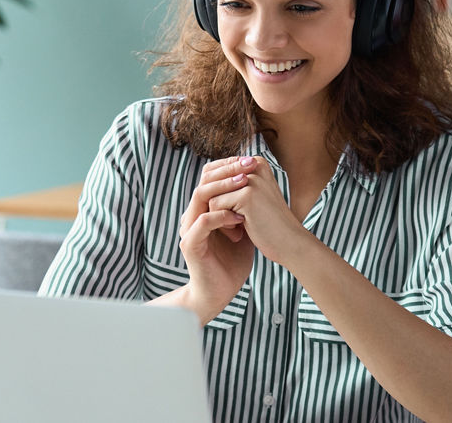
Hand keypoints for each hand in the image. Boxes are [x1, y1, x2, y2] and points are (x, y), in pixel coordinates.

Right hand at [177, 156, 257, 323]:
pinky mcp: (190, 244)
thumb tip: (263, 183)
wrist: (219, 291)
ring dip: (224, 188)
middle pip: (204, 180)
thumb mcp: (243, 227)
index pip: (210, 176)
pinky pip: (203, 222)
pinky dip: (222, 216)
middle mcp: (192, 214)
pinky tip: (240, 218)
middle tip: (249, 165)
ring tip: (244, 184)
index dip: (229, 165)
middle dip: (228, 170)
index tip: (251, 160)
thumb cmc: (232, 261)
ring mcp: (189, 228)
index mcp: (203, 208)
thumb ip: (245, 206)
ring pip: (201, 196)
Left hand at [208, 156, 309, 265]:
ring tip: (238, 226)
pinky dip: (223, 223)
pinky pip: (215, 205)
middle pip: (214, 183)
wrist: (289, 243)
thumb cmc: (269, 223)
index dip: (221, 197)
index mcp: (257, 162)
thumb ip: (233, 182)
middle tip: (235, 222)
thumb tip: (205, 173)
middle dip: (219, 206)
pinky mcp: (246, 195)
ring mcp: (251, 179)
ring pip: (211, 194)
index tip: (238, 212)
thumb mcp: (252, 196)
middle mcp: (254, 165)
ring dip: (219, 215)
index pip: (219, 174)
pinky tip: (239, 231)